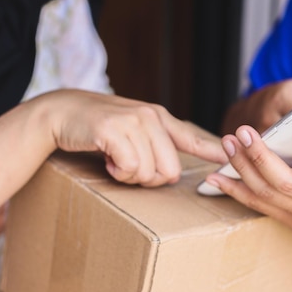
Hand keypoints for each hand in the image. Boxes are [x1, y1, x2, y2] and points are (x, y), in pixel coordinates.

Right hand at [36, 90, 227, 186]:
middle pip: (170, 171)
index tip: (229, 156)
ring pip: (149, 173)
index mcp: (159, 118)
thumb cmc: (98, 128)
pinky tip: (107, 158)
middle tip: (128, 167)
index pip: (191, 136)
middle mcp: (151, 117)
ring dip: (129, 176)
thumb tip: (173, 171)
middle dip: (149, 179)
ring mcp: (133, 121)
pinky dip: (116, 172)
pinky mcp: (114, 129)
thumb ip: (155, 143)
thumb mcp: (132, 130)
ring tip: (115, 159)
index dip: (211, 150)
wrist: (62, 112)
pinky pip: (129, 168)